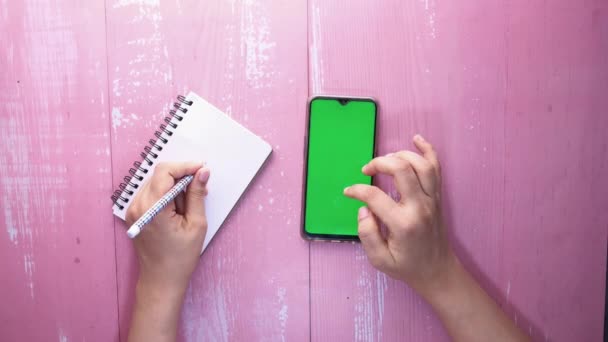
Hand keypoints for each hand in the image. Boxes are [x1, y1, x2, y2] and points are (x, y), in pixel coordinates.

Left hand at [126, 161, 209, 293]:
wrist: (161, 280)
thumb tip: (202, 172)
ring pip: (156, 182)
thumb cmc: (181, 257)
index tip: (201, 169)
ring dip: (174, 185)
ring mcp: (133, 209)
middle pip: (159, 175)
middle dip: (181, 176)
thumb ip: (197, 195)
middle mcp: (138, 206)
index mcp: (153, 208)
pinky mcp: (134, 213)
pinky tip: (178, 208)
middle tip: (200, 188)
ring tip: (189, 203)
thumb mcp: (196, 224)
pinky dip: (166, 194)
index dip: (185, 166)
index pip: (165, 171)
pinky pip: (151, 193)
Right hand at [344, 134, 453, 294]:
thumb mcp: (380, 260)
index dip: (357, 190)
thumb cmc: (406, 266)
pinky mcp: (437, 196)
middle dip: (378, 163)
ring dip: (399, 155)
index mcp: (403, 224)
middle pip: (401, 169)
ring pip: (420, 164)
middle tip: (366, 170)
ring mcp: (432, 199)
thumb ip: (367, 234)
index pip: (375, 196)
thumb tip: (364, 208)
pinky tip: (416, 139)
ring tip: (384, 161)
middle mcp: (420, 206)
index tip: (349, 192)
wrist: (437, 270)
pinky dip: (427, 150)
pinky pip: (435, 167)